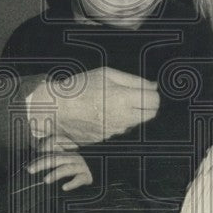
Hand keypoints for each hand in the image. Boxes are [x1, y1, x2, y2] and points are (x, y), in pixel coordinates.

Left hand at [27, 151, 92, 190]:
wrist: (101, 173)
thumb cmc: (77, 171)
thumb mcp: (64, 163)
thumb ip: (52, 160)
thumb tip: (36, 160)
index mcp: (66, 152)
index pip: (52, 150)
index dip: (41, 154)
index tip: (30, 164)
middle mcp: (73, 157)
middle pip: (56, 158)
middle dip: (42, 163)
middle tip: (30, 170)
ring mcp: (81, 166)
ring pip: (66, 168)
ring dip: (56, 173)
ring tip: (45, 180)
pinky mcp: (88, 177)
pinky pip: (80, 179)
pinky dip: (72, 183)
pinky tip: (64, 188)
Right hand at [29, 67, 159, 145]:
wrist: (57, 109)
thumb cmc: (80, 87)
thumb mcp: (106, 74)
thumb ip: (134, 80)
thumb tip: (154, 86)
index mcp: (123, 98)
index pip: (154, 101)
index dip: (152, 94)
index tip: (146, 91)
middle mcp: (122, 118)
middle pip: (150, 115)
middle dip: (146, 106)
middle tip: (134, 97)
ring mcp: (115, 131)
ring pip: (135, 123)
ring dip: (131, 114)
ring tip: (112, 103)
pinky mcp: (106, 139)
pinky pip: (119, 130)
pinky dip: (116, 122)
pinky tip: (102, 113)